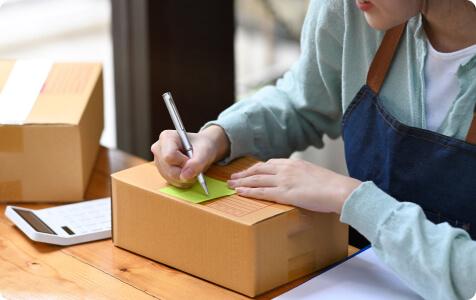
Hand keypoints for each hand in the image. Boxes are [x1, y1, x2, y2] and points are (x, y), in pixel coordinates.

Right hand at [151, 125, 229, 187]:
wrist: (202, 149)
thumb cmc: (202, 146)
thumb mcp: (205, 152)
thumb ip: (197, 163)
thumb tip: (185, 176)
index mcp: (166, 137)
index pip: (169, 156)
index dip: (183, 163)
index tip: (192, 160)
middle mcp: (159, 149)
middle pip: (169, 169)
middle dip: (185, 173)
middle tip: (195, 168)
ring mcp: (158, 161)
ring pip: (170, 177)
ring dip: (185, 179)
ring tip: (193, 169)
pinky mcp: (161, 171)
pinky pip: (171, 181)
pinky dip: (182, 181)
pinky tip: (188, 174)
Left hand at [227, 159, 360, 213]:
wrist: (339, 190)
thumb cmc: (332, 186)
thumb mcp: (314, 174)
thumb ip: (302, 176)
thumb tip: (299, 182)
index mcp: (293, 163)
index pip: (269, 164)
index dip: (256, 168)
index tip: (248, 171)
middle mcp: (286, 169)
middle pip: (259, 170)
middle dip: (244, 174)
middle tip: (233, 177)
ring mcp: (283, 180)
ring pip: (256, 180)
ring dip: (241, 182)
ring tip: (231, 185)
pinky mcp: (284, 193)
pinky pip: (261, 192)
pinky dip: (248, 192)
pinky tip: (239, 193)